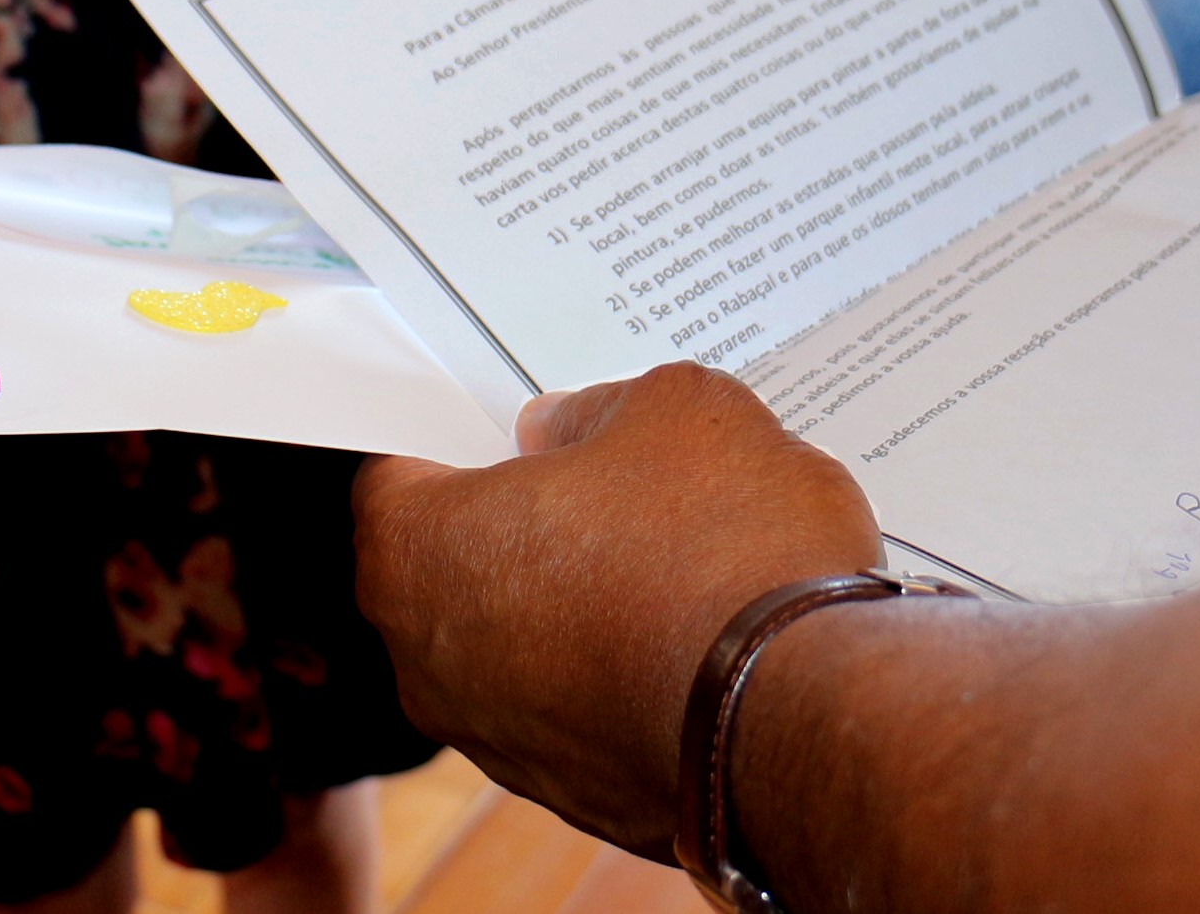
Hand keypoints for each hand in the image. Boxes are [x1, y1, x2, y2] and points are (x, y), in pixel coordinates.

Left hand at [353, 363, 881, 856]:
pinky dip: (627, 663)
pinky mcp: (581, 792)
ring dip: (585, 594)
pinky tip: (705, 621)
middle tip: (616, 472)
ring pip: (527, 637)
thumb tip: (569, 430)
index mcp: (419, 552)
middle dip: (533, 517)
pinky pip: (585, 701)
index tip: (519, 420)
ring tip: (684, 548)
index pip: (397, 472)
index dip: (464, 435)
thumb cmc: (719, 549)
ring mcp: (504, 742)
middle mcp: (432, 664)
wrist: (802, 712)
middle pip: (462, 560)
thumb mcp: (674, 409)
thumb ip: (597, 408)